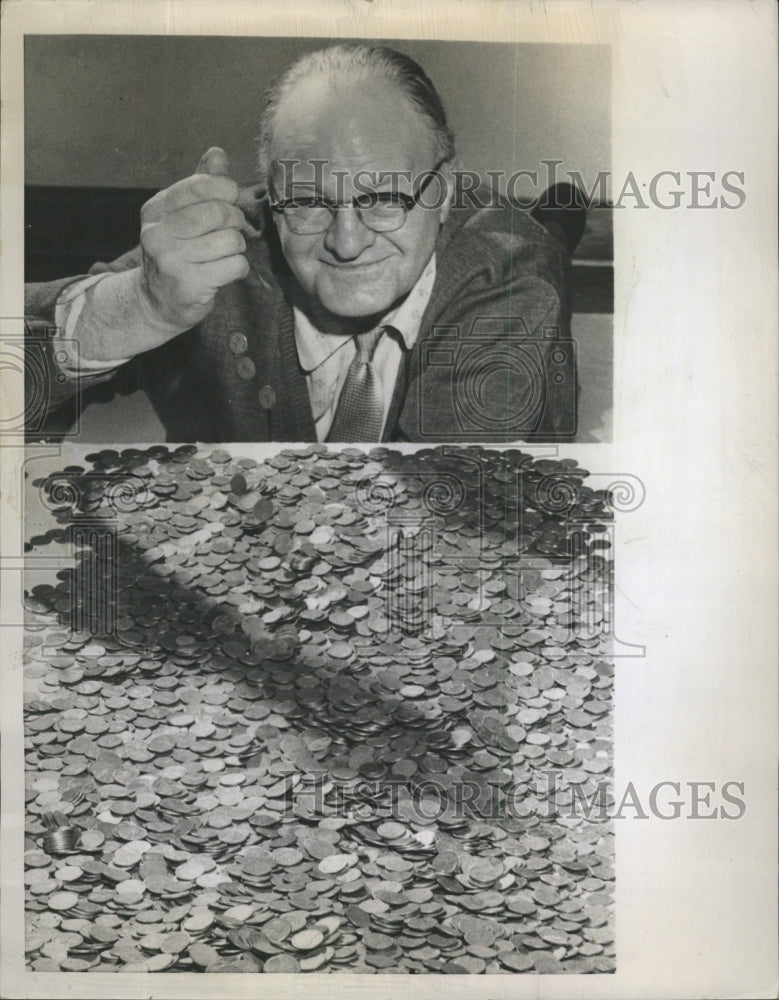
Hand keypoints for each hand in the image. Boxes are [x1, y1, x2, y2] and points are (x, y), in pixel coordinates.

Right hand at [139, 147, 250, 329]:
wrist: (157, 302)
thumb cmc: (177, 253)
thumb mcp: (180, 216)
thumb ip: (199, 186)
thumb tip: (217, 153)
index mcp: (156, 209)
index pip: (203, 185)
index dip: (227, 190)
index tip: (231, 200)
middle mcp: (158, 233)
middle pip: (221, 212)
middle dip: (235, 221)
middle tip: (230, 232)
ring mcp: (172, 260)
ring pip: (231, 240)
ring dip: (237, 248)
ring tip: (223, 255)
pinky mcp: (190, 285)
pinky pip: (235, 265)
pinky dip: (238, 269)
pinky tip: (225, 272)